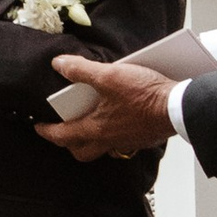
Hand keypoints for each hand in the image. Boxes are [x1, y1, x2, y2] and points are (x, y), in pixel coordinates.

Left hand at [35, 53, 175, 161]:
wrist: (179, 107)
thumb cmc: (144, 94)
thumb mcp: (109, 76)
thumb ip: (81, 70)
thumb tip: (59, 64)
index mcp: (96, 129)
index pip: (63, 136)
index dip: (47, 131)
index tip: (38, 127)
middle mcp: (110, 141)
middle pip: (82, 151)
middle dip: (69, 143)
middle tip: (63, 130)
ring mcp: (127, 142)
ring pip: (103, 147)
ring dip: (93, 138)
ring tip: (89, 120)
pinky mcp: (142, 138)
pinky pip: (121, 141)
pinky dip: (114, 132)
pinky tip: (117, 115)